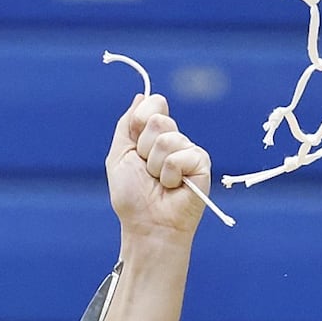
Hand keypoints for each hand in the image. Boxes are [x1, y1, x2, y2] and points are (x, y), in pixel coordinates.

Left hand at [106, 94, 211, 237]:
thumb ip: (127, 124)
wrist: (147, 224)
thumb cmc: (132, 196)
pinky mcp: (202, 164)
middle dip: (144, 148)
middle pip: (158, 119)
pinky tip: (174, 187)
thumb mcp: (119, 155)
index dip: (140, 120)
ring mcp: (189, 151)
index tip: (135, 145)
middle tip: (147, 171)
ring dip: (155, 165)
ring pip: (168, 139)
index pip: (153, 104)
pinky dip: (170, 174)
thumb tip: (142, 96)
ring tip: (160, 182)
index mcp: (155, 135)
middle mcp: (174, 139)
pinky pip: (180, 156)